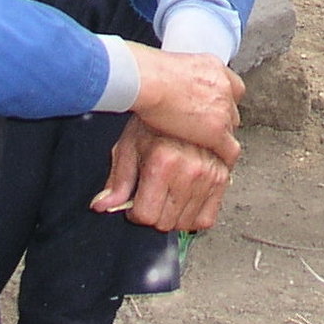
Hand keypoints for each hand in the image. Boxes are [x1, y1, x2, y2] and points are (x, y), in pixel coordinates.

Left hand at [92, 117, 232, 231]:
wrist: (183, 101)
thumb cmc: (154, 122)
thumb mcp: (129, 146)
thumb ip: (117, 180)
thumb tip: (101, 205)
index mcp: (163, 162)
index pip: (146, 215)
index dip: (135, 213)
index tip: (136, 204)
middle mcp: (189, 170)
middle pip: (165, 223)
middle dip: (154, 214)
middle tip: (152, 196)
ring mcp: (209, 175)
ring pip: (185, 223)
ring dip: (173, 215)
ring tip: (168, 194)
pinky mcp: (222, 177)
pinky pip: (206, 218)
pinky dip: (194, 216)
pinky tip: (185, 199)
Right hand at [127, 47, 242, 160]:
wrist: (146, 80)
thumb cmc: (146, 75)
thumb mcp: (172, 68)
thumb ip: (184, 79)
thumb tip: (175, 88)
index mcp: (213, 67)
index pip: (231, 87)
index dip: (223, 102)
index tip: (214, 111)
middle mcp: (224, 86)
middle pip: (232, 110)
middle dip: (221, 121)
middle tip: (206, 132)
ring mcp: (223, 108)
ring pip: (231, 130)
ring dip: (220, 138)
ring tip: (209, 150)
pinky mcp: (217, 131)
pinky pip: (229, 150)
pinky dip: (224, 158)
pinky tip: (217, 164)